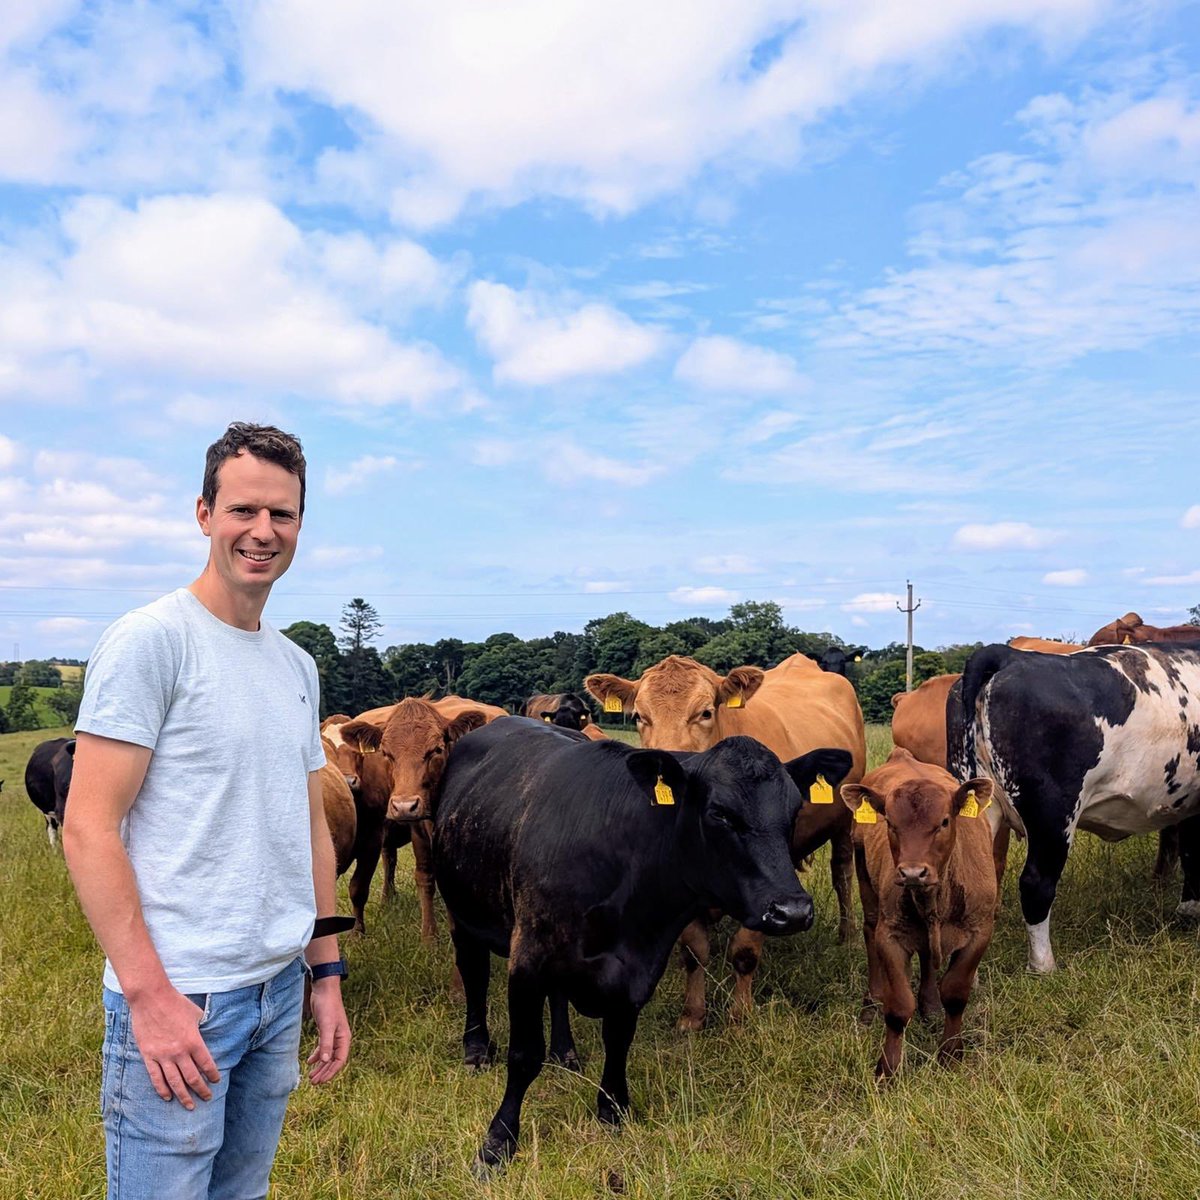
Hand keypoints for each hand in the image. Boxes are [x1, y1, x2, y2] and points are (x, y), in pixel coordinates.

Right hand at [127, 986, 220, 1108]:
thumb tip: (205, 1035)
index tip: (216, 1081)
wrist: (151, 998)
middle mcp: (179, 1052)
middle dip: (200, 1090)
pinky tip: (167, 1097)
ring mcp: (162, 1055)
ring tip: (189, 1106)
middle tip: (206, 1098)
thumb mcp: (195, 1013)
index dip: (212, 1075)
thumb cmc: (176, 1003)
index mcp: (193, 1041)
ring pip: (174, 1082)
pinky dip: (162, 1089)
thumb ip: (201, 1027)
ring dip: (183, 1096)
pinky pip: (155, 1077)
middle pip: (191, 1077)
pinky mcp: (148, 1056)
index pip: (206, 1064)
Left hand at [307, 978, 350, 1083]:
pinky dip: (317, 1055)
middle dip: (324, 1072)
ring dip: (320, 1066)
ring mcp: (333, 1035)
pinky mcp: (326, 1031)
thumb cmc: (328, 1006)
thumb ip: (326, 1043)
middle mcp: (340, 1039)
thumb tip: (324, 1061)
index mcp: (344, 1038)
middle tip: (313, 1082)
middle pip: (333, 1061)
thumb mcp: (326, 1026)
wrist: (324, 990)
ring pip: (328, 1056)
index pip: (340, 1061)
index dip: (331, 1072)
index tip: (321, 1082)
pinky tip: (309, 1061)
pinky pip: (323, 1048)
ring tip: (311, 1076)